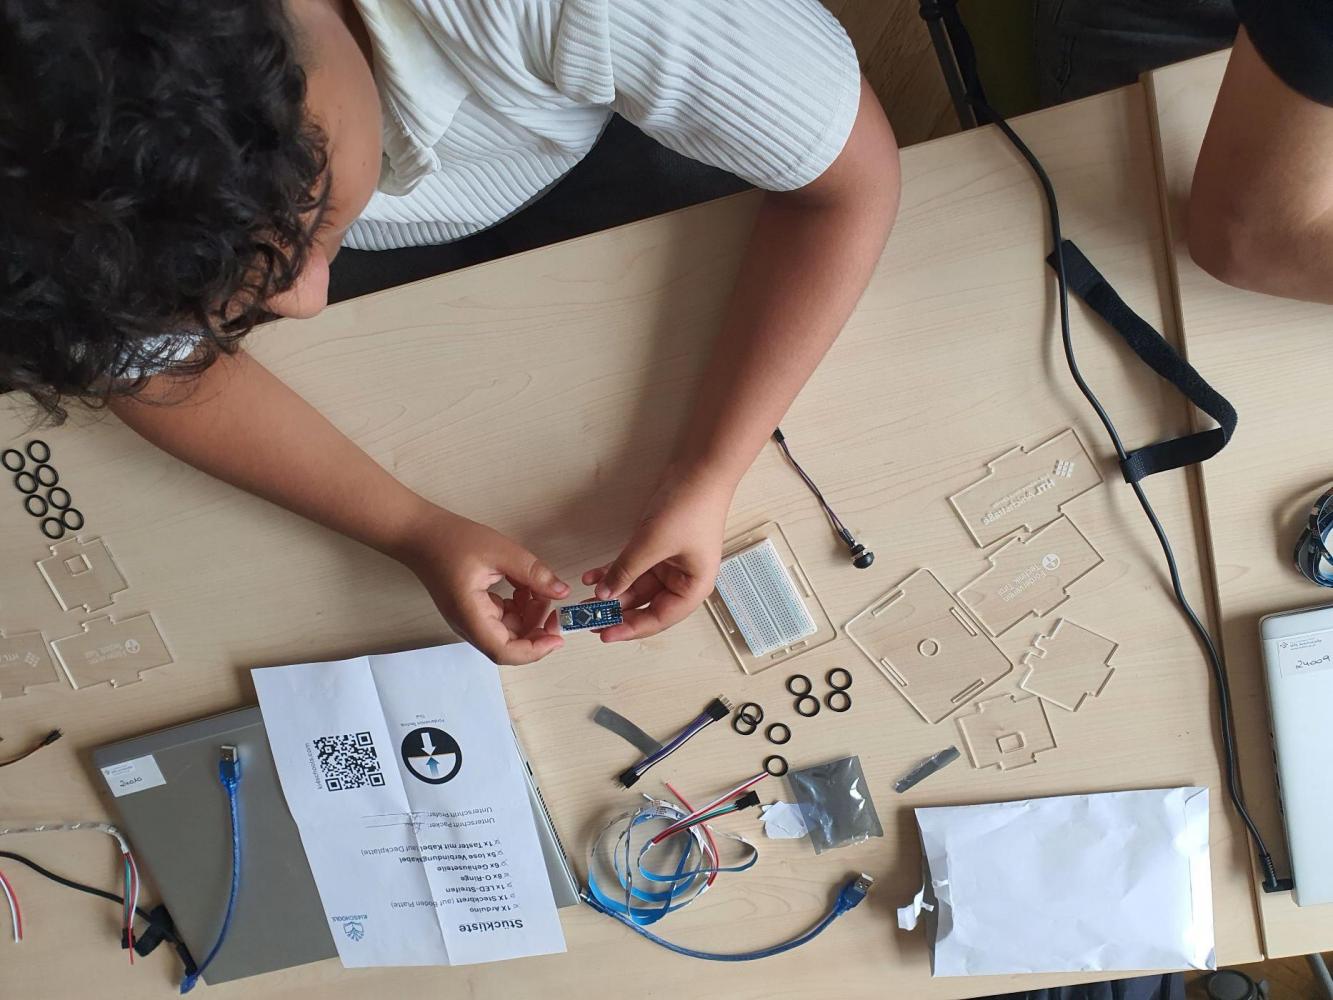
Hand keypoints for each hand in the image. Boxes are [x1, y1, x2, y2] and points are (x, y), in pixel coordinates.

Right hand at [397, 508, 568, 664]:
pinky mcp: (473, 610)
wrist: (420, 534)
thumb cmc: (452, 540)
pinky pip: (501, 618)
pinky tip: (523, 586)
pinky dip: (518, 606)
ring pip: (508, 631)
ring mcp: (470, 619)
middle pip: (509, 644)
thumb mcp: (501, 551)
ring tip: (536, 587)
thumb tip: (561, 592)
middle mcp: (469, 624)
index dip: (535, 650)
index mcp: (470, 615)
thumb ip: (533, 574)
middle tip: (554, 605)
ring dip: (529, 615)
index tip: (557, 637)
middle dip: (536, 628)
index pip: (505, 651)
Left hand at [583, 466, 733, 641]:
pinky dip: (614, 571)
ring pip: (636, 587)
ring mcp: (670, 565)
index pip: (659, 618)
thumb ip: (627, 571)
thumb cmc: (691, 508)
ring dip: (612, 590)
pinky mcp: (658, 549)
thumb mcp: (652, 544)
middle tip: (589, 618)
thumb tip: (604, 595)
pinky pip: (633, 568)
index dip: (630, 628)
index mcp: (693, 588)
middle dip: (617, 611)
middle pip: (646, 605)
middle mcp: (683, 580)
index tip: (605, 634)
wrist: (699, 470)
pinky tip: (593, 576)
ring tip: (586, 598)